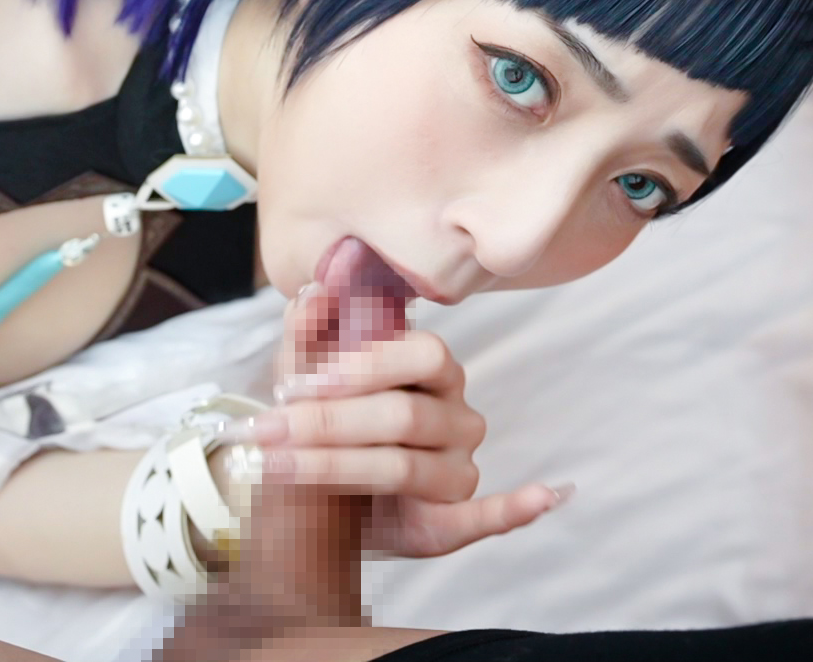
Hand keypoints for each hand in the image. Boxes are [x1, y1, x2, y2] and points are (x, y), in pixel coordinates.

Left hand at [245, 285, 569, 558]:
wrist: (311, 493)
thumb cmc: (319, 420)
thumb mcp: (305, 373)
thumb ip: (309, 331)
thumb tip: (314, 292)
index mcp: (431, 368)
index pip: (419, 354)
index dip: (358, 368)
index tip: (290, 386)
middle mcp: (456, 415)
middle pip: (403, 414)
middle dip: (327, 422)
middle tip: (266, 431)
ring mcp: (459, 467)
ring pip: (406, 467)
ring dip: (335, 468)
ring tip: (274, 468)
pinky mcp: (454, 519)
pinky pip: (493, 516)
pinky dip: (520, 508)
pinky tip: (546, 496)